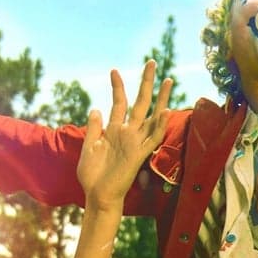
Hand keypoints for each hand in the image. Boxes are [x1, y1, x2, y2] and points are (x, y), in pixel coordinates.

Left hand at [77, 60, 172, 211]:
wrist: (97, 196)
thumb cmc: (92, 175)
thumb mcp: (88, 148)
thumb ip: (93, 129)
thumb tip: (95, 108)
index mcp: (113, 130)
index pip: (118, 103)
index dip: (117, 86)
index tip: (114, 69)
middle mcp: (127, 133)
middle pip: (140, 103)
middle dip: (146, 83)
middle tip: (150, 62)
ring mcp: (135, 142)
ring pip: (152, 117)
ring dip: (161, 99)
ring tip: (168, 80)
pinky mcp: (139, 155)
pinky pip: (152, 138)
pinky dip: (159, 126)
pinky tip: (164, 111)